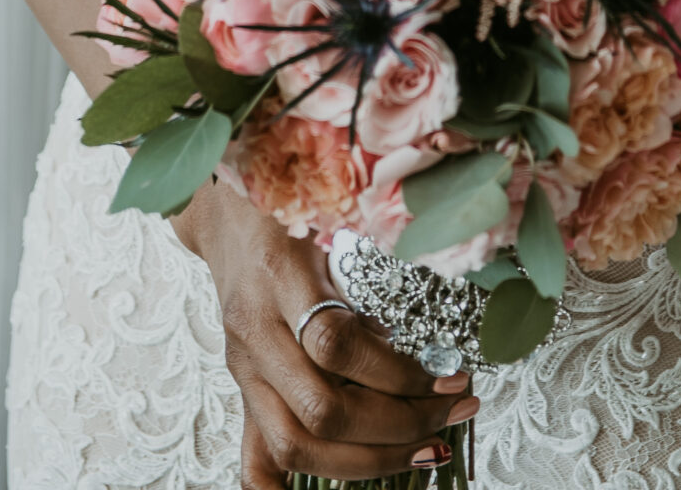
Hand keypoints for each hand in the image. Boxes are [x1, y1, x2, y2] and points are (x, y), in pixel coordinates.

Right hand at [173, 178, 477, 484]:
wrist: (229, 218)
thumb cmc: (290, 217)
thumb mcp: (333, 229)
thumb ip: (367, 286)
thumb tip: (422, 351)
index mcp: (281, 279)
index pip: (336, 345)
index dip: (398, 372)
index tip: (452, 377)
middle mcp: (256, 333)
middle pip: (320, 412)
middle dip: (397, 425)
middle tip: (452, 413)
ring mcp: (244, 371)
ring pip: (294, 447)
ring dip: (370, 460)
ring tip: (428, 447)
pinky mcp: (244, 394)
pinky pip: (255, 462)